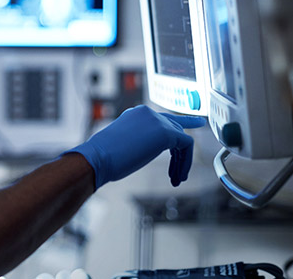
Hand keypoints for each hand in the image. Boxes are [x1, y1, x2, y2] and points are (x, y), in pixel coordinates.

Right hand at [64, 105, 206, 189]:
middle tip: (180, 170)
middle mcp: (148, 113)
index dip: (177, 128)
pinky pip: (186, 145)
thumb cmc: (105, 157)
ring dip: (182, 161)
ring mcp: (157, 120)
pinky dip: (185, 162)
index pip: (161, 119)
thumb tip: (145, 149)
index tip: (193, 127)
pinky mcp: (165, 132)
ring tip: (177, 179)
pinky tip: (178, 176)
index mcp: (136, 114)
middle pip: (175, 128)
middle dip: (181, 151)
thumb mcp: (125, 143)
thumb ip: (139, 140)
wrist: (98, 157)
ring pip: (182, 138)